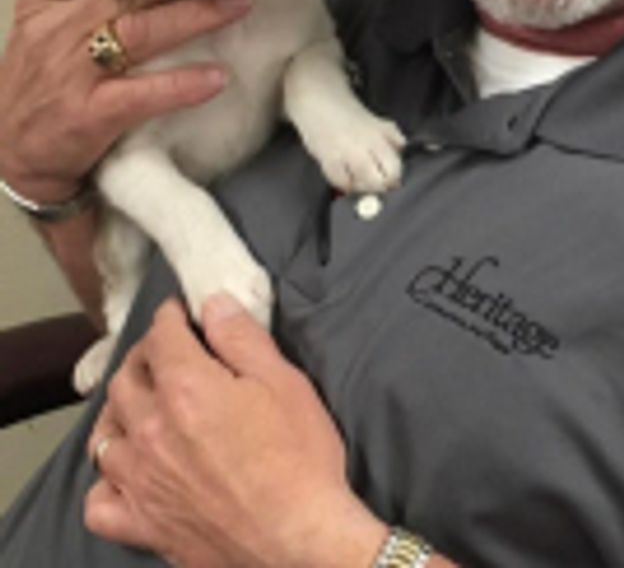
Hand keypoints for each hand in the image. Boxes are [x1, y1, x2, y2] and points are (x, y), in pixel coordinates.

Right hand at [0, 0, 249, 202]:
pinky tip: (217, 77)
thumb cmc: (34, 86)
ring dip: (195, 16)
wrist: (9, 155)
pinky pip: (144, 94)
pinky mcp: (92, 115)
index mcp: (48, 5)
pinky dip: (182, 84)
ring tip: (237, 4)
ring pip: (141, 33)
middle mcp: (61, 32)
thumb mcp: (36, 25)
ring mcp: (76, 74)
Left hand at [85, 297, 385, 567]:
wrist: (301, 542)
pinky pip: (99, 502)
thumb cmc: (300, 461)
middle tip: (165, 352)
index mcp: (186, 389)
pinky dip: (107, 482)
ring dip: (119, 411)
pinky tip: (128, 472)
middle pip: (125, 379)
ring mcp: (141, 481)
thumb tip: (213, 304)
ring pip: (104, 434)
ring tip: (141, 404)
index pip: (161, 336)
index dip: (170, 317)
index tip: (180, 313)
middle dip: (143, 356)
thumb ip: (242, 338)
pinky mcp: (144, 526)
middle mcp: (152, 430)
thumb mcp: (285, 382)